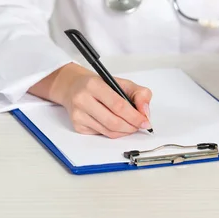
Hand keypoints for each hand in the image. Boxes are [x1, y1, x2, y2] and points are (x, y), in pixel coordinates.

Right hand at [29, 63, 151, 138]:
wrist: (73, 87)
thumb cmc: (99, 85)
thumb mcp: (121, 83)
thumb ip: (139, 94)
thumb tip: (145, 112)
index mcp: (94, 85)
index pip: (118, 105)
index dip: (135, 116)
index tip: (145, 121)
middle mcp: (83, 99)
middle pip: (113, 121)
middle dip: (131, 126)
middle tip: (140, 125)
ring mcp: (78, 115)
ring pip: (108, 131)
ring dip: (124, 131)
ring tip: (131, 125)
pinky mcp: (77, 126)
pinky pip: (102, 134)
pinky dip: (114, 132)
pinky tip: (116, 125)